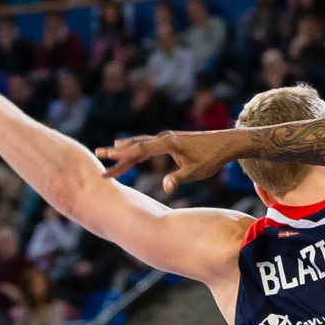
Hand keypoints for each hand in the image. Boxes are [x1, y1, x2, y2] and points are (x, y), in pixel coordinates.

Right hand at [97, 130, 246, 188]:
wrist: (226, 144)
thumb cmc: (212, 158)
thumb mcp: (195, 172)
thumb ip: (179, 178)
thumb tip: (165, 186)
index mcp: (167, 143)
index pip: (139, 148)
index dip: (122, 153)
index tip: (106, 155)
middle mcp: (164, 138)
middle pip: (136, 145)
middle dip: (117, 151)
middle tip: (98, 153)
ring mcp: (168, 139)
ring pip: (141, 144)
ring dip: (125, 149)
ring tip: (109, 151)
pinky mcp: (172, 142)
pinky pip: (149, 145)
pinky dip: (137, 149)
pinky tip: (132, 152)